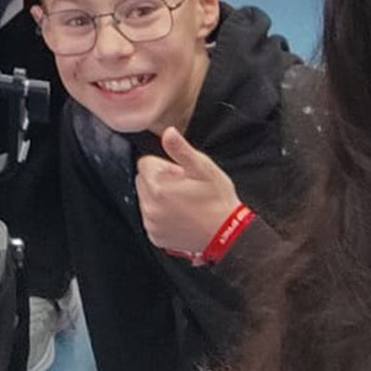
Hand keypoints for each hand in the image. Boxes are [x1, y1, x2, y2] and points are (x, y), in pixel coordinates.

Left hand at [135, 126, 240, 258]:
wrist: (227, 234)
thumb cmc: (217, 200)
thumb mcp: (203, 168)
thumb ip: (181, 149)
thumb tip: (168, 133)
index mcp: (158, 187)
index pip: (145, 163)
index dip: (165, 165)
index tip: (181, 174)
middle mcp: (150, 207)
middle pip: (143, 181)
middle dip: (159, 180)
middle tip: (184, 187)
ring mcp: (152, 224)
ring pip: (146, 200)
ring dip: (159, 198)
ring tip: (184, 202)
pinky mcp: (156, 237)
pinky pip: (151, 219)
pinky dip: (161, 216)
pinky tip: (181, 216)